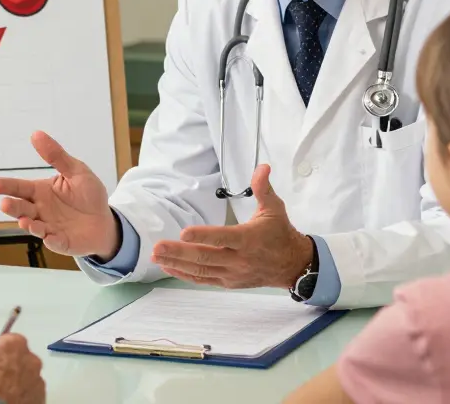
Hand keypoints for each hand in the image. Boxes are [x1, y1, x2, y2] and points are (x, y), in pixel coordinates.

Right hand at [0, 132, 117, 258]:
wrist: (105, 220)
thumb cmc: (88, 195)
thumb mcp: (76, 170)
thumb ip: (57, 156)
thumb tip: (36, 134)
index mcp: (41, 191)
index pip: (21, 188)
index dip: (7, 186)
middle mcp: (40, 210)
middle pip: (22, 208)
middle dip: (12, 207)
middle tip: (4, 203)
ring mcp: (49, 227)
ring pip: (34, 227)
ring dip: (28, 225)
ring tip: (24, 221)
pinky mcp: (61, 242)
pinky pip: (54, 242)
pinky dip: (51, 240)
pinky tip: (49, 236)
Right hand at [0, 334, 44, 403]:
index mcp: (13, 345)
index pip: (7, 340)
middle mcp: (31, 359)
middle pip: (19, 358)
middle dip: (8, 365)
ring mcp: (37, 380)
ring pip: (26, 376)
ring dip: (15, 381)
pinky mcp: (40, 399)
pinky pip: (30, 393)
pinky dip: (21, 395)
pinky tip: (7, 401)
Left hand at [151, 163, 312, 289]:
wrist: (293, 265)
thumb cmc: (280, 234)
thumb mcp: (274, 208)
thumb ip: (264, 188)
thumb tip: (261, 167)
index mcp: (248, 239)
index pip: (223, 237)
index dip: (203, 236)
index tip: (183, 232)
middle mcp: (239, 259)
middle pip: (205, 257)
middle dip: (179, 252)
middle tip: (157, 247)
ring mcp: (232, 273)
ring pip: (201, 270)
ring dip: (177, 263)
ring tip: (156, 256)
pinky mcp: (228, 282)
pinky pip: (204, 280)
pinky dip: (185, 275)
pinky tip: (169, 267)